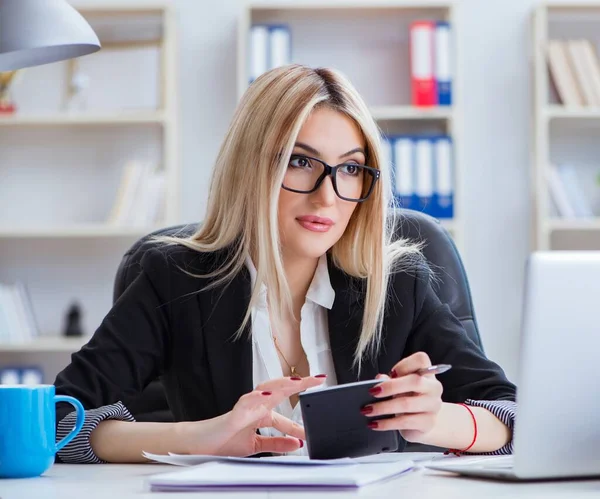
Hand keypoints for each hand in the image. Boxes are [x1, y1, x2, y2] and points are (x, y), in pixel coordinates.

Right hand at [182, 375, 325, 455]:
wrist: (201, 446)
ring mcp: (245, 407)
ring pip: (266, 390)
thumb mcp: (257, 445)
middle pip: (281, 389)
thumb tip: (298, 443)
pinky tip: (268, 395)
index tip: (321, 406)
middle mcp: (256, 406)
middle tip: (319, 378)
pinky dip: (257, 398)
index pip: (287, 408)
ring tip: (299, 381)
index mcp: (262, 412)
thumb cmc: (225, 440)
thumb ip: (276, 442)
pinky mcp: (234, 413)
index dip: (304, 406)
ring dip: (283, 384)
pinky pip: (246, 402)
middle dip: (300, 383)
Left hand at [363, 352, 442, 442]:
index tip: (392, 372)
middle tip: (372, 392)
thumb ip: (389, 379)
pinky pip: (405, 422)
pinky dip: (387, 423)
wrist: (422, 422)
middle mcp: (433, 387)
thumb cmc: (408, 398)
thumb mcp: (399, 386)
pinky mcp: (428, 423)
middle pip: (415, 382)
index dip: (405, 364)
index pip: (421, 360)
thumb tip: (379, 379)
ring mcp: (433, 406)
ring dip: (383, 407)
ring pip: (407, 404)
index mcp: (427, 373)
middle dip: (390, 386)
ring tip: (368, 410)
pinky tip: (375, 423)